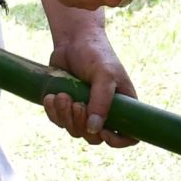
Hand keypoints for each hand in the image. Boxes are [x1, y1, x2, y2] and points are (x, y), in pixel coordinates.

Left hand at [42, 11, 137, 146]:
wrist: (73, 40)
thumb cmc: (96, 54)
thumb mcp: (104, 75)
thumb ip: (101, 101)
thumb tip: (95, 130)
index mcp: (124, 105)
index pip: (129, 136)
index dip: (117, 141)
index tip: (103, 132)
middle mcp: (105, 111)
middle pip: (95, 137)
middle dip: (82, 125)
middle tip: (76, 104)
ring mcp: (85, 110)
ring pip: (75, 131)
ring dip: (65, 117)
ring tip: (62, 96)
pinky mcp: (67, 106)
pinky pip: (59, 121)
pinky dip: (53, 112)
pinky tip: (51, 96)